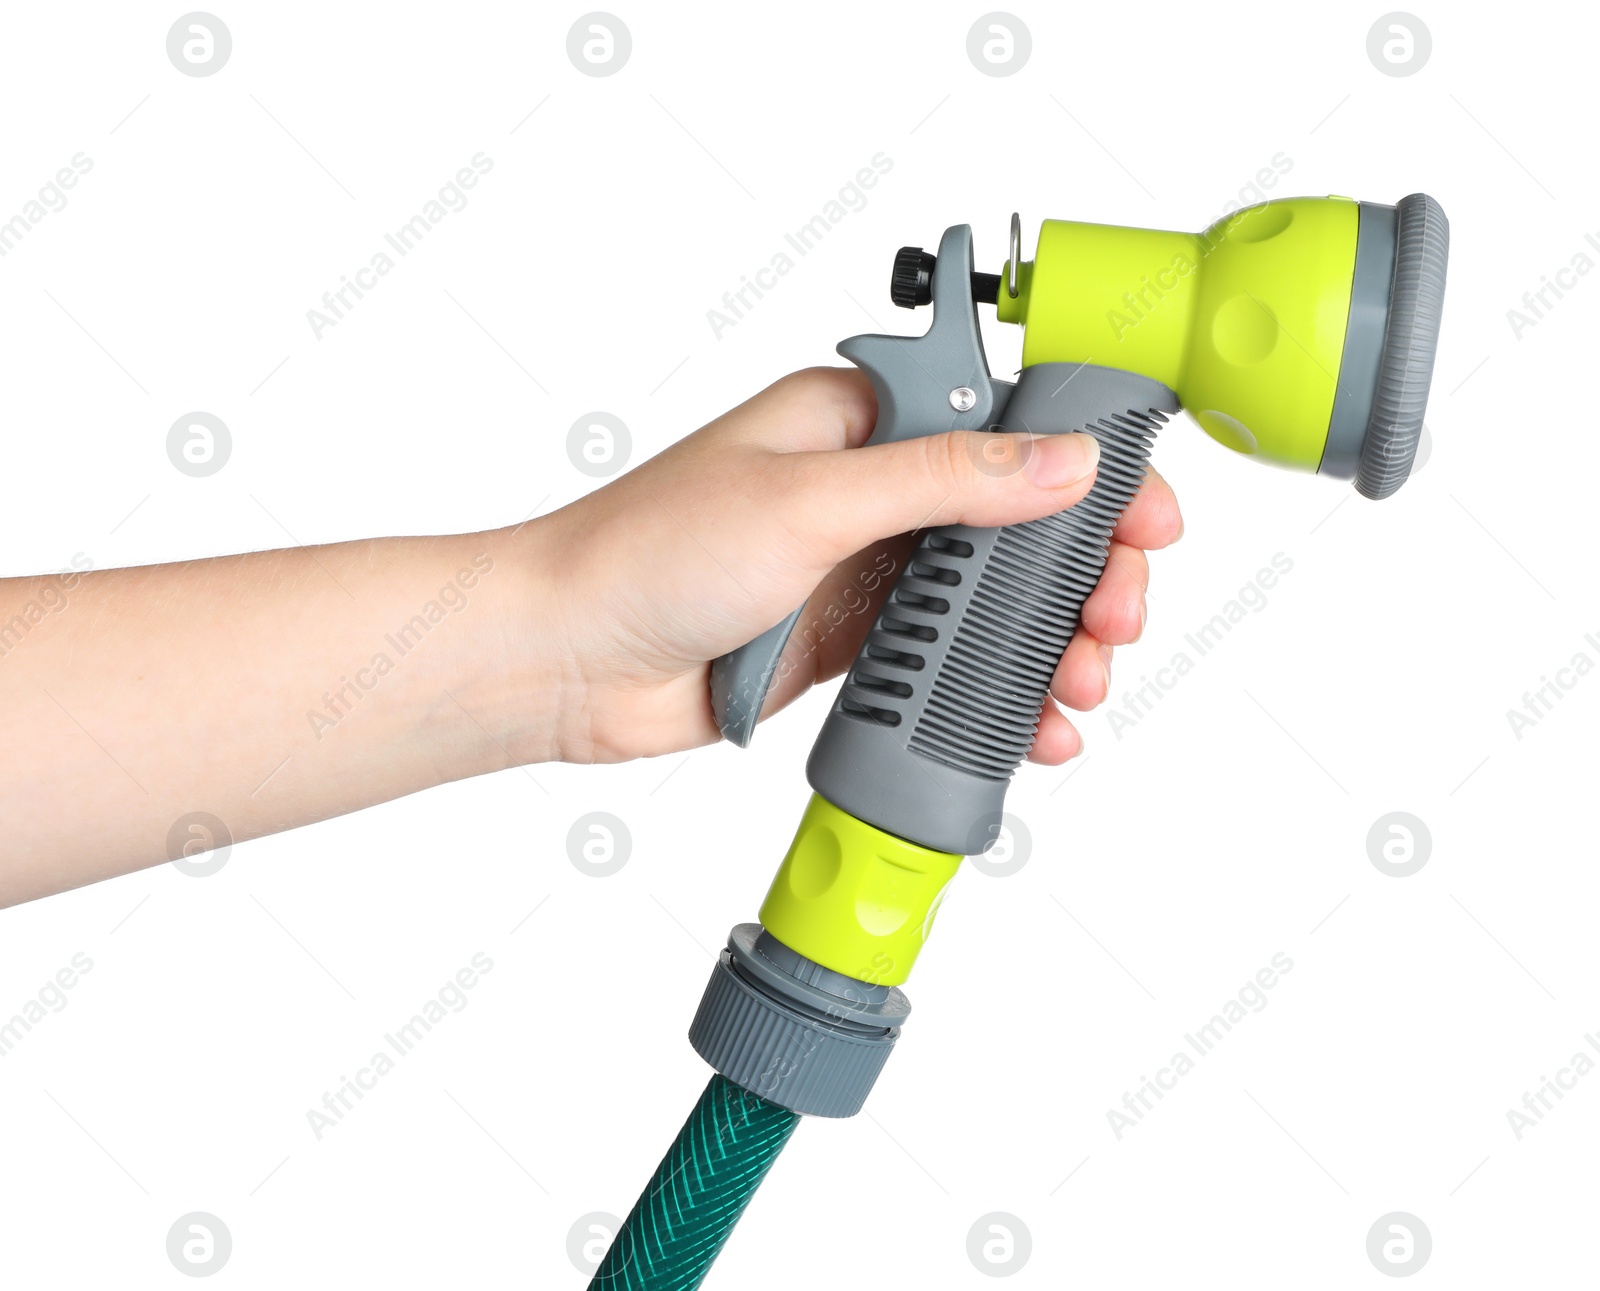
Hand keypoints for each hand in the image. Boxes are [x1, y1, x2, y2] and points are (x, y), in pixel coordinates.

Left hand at [531, 367, 1182, 763]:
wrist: (565, 660)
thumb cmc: (647, 551)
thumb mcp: (809, 501)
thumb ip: (942, 481)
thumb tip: (1062, 462)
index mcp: (862, 420)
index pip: (1007, 423)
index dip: (1088, 468)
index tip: (1144, 517)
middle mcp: (871, 491)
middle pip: (1019, 522)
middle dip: (1083, 571)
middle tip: (1117, 615)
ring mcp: (865, 572)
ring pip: (993, 601)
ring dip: (1052, 640)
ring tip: (1082, 682)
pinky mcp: (851, 646)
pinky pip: (946, 664)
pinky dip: (996, 692)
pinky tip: (1033, 724)